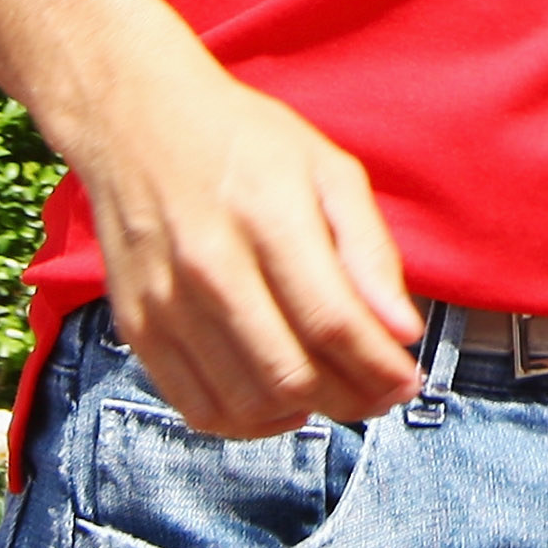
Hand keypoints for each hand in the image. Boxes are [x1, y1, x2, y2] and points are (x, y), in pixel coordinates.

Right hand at [65, 60, 421, 435]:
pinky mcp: (137, 328)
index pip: (333, 320)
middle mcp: (210, 267)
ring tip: (343, 396)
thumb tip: (402, 329)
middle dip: (354, 398)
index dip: (380, 365)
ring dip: (308, 413)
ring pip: (246, 401)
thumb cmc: (246, 142)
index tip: (410, 378)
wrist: (139, 126)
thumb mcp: (329, 170)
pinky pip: (197, 407)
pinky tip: (284, 402)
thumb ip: (369, 250)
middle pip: (291, 372)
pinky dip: (249, 422)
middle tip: (385, 394)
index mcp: (268, 218)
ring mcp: (166, 304)